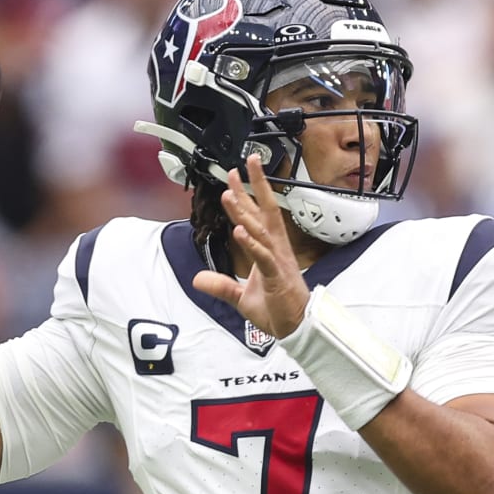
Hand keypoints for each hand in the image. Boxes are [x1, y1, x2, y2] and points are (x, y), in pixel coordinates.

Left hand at [193, 154, 310, 336]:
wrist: (295, 328)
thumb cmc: (277, 311)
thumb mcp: (241, 297)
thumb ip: (221, 286)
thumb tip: (198, 280)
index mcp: (270, 249)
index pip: (257, 215)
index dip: (245, 195)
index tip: (235, 175)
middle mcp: (275, 249)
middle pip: (264, 211)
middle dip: (253, 187)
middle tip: (243, 164)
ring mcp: (277, 261)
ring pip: (260, 230)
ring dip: (245, 212)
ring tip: (230, 193)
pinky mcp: (276, 277)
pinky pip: (263, 256)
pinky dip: (251, 244)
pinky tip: (239, 231)